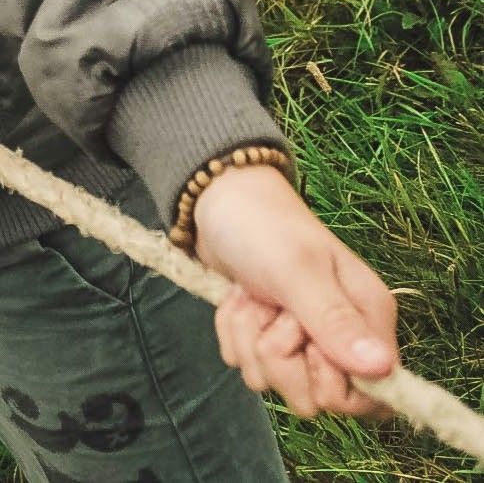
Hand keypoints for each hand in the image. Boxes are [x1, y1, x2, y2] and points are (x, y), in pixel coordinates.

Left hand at [193, 164, 397, 418]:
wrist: (216, 201)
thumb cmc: (264, 227)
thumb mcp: (298, 271)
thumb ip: (335, 321)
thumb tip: (382, 370)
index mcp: (370, 319)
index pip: (373, 397)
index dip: (332, 383)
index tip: (308, 344)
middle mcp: (343, 337)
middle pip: (314, 397)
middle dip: (279, 355)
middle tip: (273, 306)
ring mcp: (303, 340)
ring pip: (274, 382)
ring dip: (250, 338)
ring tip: (253, 295)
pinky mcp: (268, 338)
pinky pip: (247, 365)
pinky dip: (233, 332)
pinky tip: (238, 299)